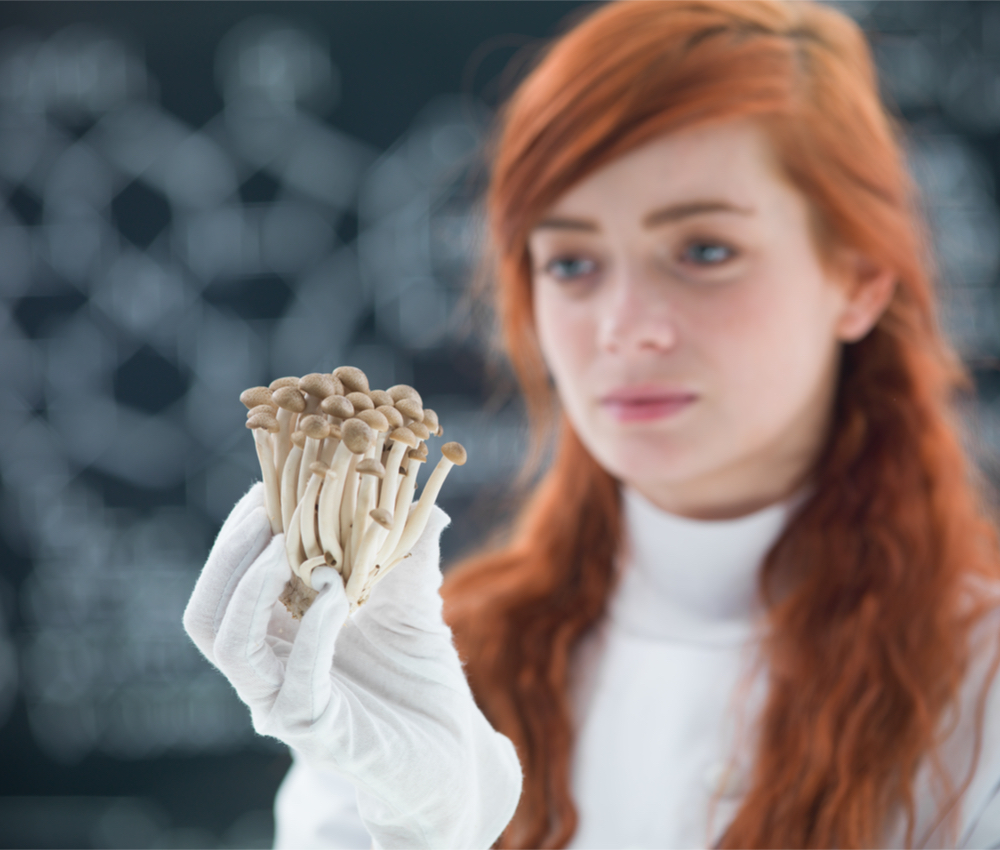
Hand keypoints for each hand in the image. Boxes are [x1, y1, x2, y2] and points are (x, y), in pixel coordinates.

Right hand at [183, 484, 521, 848]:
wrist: (453, 752)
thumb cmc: (421, 677)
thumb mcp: (414, 601)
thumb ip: (410, 551)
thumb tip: (428, 499)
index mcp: (280, 635)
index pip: (231, 580)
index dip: (240, 531)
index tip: (267, 483)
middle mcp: (270, 670)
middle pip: (209, 611)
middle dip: (229, 553)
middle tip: (264, 507)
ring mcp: (286, 704)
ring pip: (229, 646)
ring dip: (252, 587)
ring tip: (286, 543)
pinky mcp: (317, 732)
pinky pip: (296, 682)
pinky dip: (312, 631)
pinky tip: (337, 594)